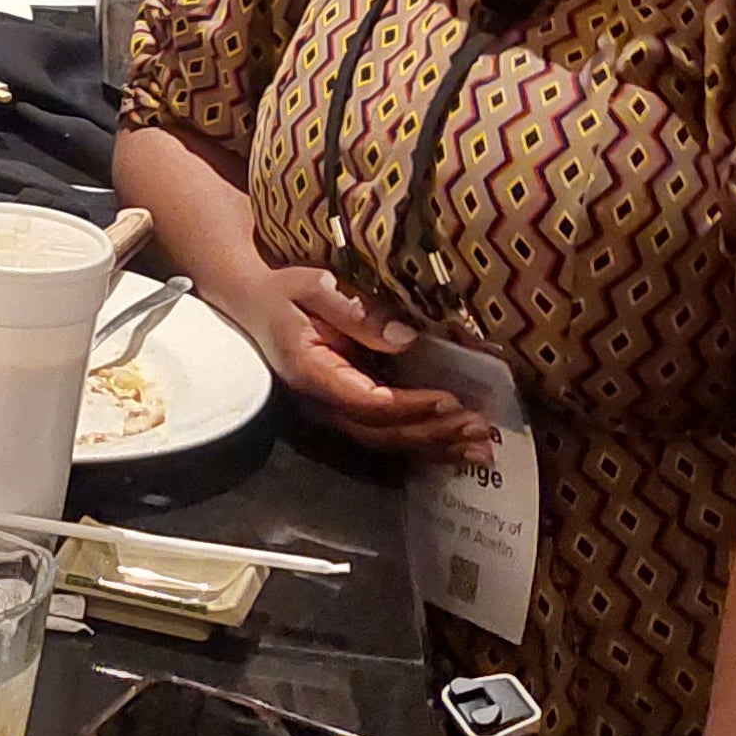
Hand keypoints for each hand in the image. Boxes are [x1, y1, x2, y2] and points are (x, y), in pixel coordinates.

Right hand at [225, 265, 487, 455]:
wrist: (254, 304)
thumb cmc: (285, 290)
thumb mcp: (315, 287)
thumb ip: (355, 311)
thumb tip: (406, 338)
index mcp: (311, 374)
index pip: (366, 401)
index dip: (410, 406)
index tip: (450, 400)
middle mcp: (322, 404)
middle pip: (381, 432)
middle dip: (433, 433)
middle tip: (480, 429)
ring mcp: (334, 412)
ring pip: (387, 441)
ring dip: (435, 446)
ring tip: (482, 449)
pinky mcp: (348, 410)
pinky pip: (388, 434)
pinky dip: (425, 443)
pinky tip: (458, 448)